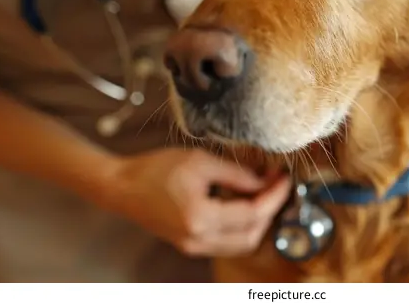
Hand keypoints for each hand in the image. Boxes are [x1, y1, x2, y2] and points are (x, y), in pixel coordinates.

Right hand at [106, 147, 291, 256]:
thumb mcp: (200, 161)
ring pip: (242, 244)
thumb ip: (236, 173)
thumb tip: (265, 180)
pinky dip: (243, 227)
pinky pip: (228, 243)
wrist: (123, 187)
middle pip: (251, 235)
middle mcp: (198, 239)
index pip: (252, 214)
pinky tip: (245, 203)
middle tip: (277, 185)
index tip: (285, 178)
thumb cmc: (156, 169)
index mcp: (200, 218)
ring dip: (259, 221)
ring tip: (264, 193)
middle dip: (270, 210)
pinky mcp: (192, 245)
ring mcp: (194, 246)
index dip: (274, 196)